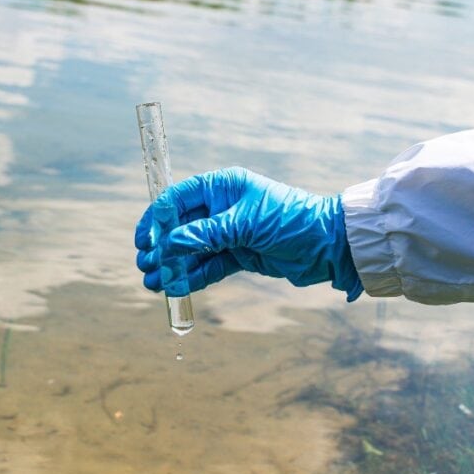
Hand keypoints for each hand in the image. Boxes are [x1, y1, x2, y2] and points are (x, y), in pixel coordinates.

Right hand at [134, 167, 362, 299]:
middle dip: (162, 247)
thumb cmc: (289, 220)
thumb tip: (168, 245)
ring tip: (152, 283)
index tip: (145, 240)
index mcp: (223, 186)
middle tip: (145, 265)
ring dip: (173, 265)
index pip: (178, 199)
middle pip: (181, 226)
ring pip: (193, 249)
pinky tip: (175, 287)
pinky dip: (192, 276)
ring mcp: (230, 232)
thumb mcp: (244, 224)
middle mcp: (222, 206)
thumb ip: (205, 234)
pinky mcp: (239, 255)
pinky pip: (209, 266)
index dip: (158, 219)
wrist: (328, 245)